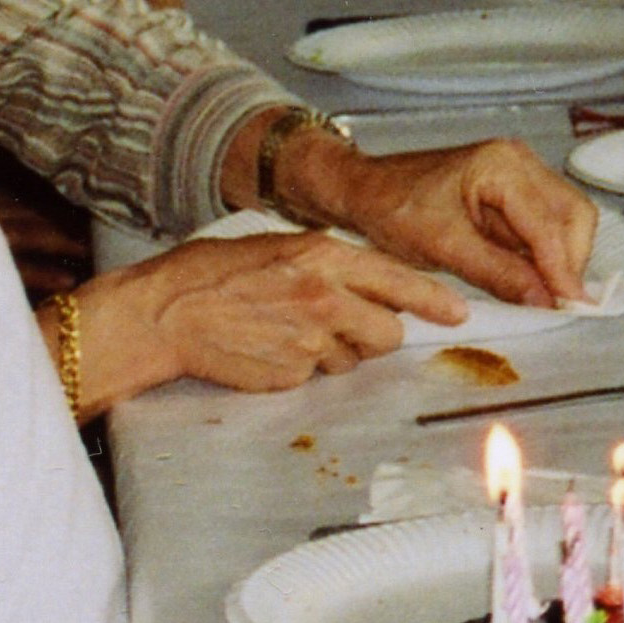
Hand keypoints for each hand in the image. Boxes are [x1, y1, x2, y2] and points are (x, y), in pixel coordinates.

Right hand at [103, 231, 467, 392]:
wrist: (165, 312)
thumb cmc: (209, 274)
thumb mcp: (275, 245)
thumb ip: (325, 262)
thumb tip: (366, 281)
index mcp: (321, 256)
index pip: (398, 280)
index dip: (434, 299)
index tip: (458, 312)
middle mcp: (324, 299)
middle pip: (389, 332)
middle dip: (374, 331)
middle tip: (342, 321)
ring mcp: (310, 342)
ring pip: (354, 358)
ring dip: (335, 350)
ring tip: (288, 330)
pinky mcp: (293, 375)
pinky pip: (317, 376)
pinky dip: (302, 366)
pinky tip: (270, 347)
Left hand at [291, 134, 600, 307]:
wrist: (364, 192)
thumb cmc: (392, 207)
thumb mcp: (443, 247)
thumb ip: (497, 273)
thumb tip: (543, 300)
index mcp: (502, 165)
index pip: (549, 224)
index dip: (563, 269)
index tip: (571, 305)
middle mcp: (519, 162)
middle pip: (572, 217)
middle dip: (568, 262)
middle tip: (558, 304)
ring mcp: (520, 174)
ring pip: (565, 222)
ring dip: (558, 260)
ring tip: (541, 295)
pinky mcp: (515, 192)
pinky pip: (545, 226)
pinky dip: (543, 255)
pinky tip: (529, 279)